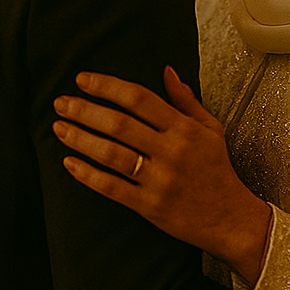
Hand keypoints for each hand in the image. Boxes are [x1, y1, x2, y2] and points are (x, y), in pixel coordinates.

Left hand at [53, 67, 272, 283]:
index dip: (107, 86)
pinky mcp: (150, 206)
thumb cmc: (217, 171)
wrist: (231, 219)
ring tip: (58, 128)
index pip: (139, 99)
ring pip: (111, 154)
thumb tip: (166, 71)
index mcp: (184, 129)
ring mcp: (159, 180)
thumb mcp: (210, 129)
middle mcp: (171, 151)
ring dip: (80, 139)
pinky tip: (69, 163)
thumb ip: (185, 100)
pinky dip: (87, 175)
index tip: (82, 80)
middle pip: (119, 124)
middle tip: (60, 102)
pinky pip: (112, 187)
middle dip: (84, 110)